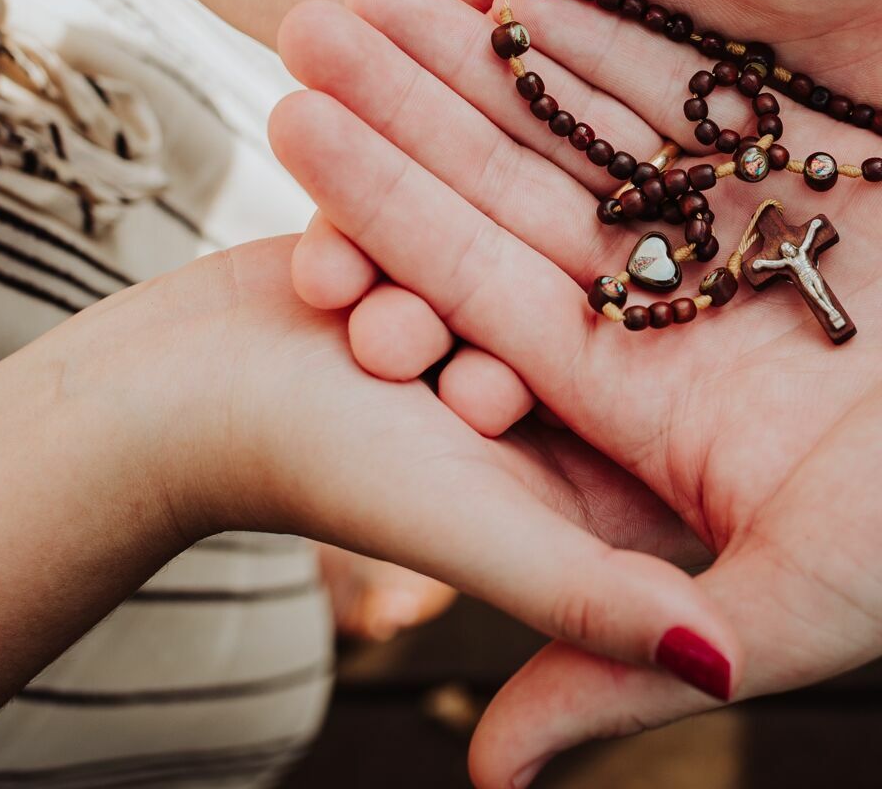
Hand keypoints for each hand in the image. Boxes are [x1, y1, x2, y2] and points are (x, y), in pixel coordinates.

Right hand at [74, 234, 738, 693]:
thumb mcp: (475, 529)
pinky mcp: (431, 259)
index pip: (671, 428)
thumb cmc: (313, 471)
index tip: (503, 400)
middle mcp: (548, 409)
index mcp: (587, 481)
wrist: (156, 397)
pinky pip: (454, 206)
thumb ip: (595, 601)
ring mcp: (488, 331)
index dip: (621, 396)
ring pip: (522, 254)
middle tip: (403, 361)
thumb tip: (725, 675)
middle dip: (502, 329)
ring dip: (441, 269)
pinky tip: (321, 268)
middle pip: (592, 326)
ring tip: (357, 326)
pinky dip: (394, 228)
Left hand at [268, 0, 881, 786]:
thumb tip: (488, 773)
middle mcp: (676, 308)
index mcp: (644, 400)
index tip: (290, 125)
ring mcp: (747, 230)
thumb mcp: (794, 609)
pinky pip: (711, 87)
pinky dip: (632, 33)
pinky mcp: (825, 169)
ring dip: (495, 54)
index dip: (382, 206)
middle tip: (304, 12)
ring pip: (591, 126)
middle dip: (408, 106)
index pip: (478, 286)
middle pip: (510, 189)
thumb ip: (630, 655)